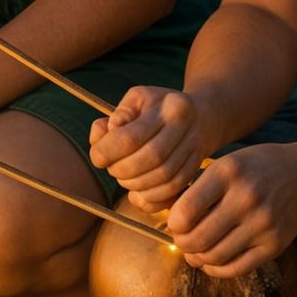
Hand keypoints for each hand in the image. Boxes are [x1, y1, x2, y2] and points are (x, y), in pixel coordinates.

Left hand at [89, 85, 209, 210]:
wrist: (199, 118)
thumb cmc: (158, 107)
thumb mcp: (137, 99)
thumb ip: (117, 115)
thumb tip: (103, 134)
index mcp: (170, 107)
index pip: (131, 136)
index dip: (107, 151)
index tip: (97, 157)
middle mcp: (186, 129)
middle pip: (150, 159)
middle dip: (122, 169)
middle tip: (110, 168)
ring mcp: (194, 152)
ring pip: (163, 178)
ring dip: (135, 184)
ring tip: (123, 178)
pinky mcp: (195, 172)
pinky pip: (172, 192)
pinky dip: (151, 198)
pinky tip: (137, 193)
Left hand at [166, 142, 296, 277]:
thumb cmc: (254, 168)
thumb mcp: (225, 164)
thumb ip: (198, 187)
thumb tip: (170, 218)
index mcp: (228, 173)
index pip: (187, 209)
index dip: (174, 222)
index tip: (175, 222)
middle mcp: (246, 199)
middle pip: (199, 237)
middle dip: (183, 243)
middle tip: (181, 240)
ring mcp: (263, 224)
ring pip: (215, 256)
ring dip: (197, 258)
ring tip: (193, 252)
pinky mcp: (275, 245)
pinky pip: (238, 268)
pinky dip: (217, 270)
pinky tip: (210, 263)